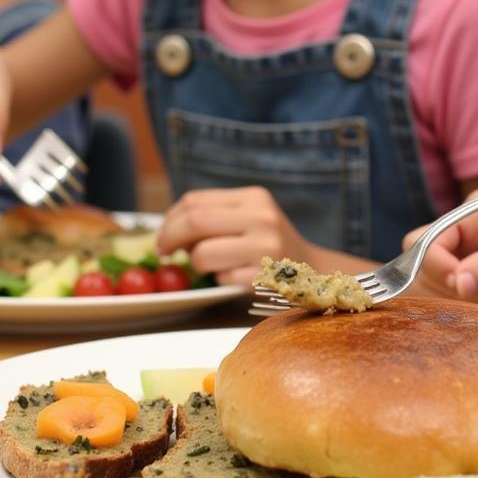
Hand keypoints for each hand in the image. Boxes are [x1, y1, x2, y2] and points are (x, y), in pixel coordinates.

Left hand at [156, 186, 316, 287]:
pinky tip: (235, 277)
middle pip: (194, 221)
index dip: (169, 220)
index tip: (162, 238)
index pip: (194, 201)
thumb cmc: (271, 246)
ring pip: (202, 254)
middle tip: (165, 253)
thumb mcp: (250, 218)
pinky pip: (222, 279)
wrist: (315, 272)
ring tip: (212, 266)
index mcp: (254, 197)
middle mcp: (262, 216)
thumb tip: (168, 229)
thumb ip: (215, 215)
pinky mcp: (267, 276)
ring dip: (197, 265)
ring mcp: (266, 246)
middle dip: (170, 239)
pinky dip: (220, 281)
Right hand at [404, 187, 477, 301]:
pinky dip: (477, 289)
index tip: (468, 286)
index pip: (425, 242)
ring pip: (443, 273)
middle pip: (427, 259)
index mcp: (468, 214)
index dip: (438, 269)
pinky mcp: (472, 255)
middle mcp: (459, 224)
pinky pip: (460, 277)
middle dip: (453, 282)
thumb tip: (458, 285)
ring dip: (468, 288)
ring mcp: (465, 240)